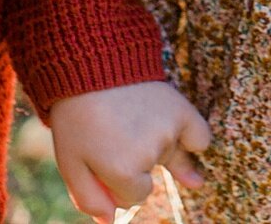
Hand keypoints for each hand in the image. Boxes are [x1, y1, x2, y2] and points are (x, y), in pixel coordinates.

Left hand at [45, 81, 209, 220]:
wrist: (91, 63)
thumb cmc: (77, 116)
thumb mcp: (70, 161)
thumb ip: (90, 198)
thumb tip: (111, 220)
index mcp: (121, 170)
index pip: (135, 196)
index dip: (119, 181)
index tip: (105, 159)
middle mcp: (149, 153)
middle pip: (152, 175)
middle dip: (135, 163)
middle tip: (112, 135)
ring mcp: (168, 130)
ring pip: (170, 155)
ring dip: (157, 147)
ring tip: (133, 125)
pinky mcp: (181, 109)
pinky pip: (201, 137)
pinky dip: (193, 140)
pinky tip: (188, 145)